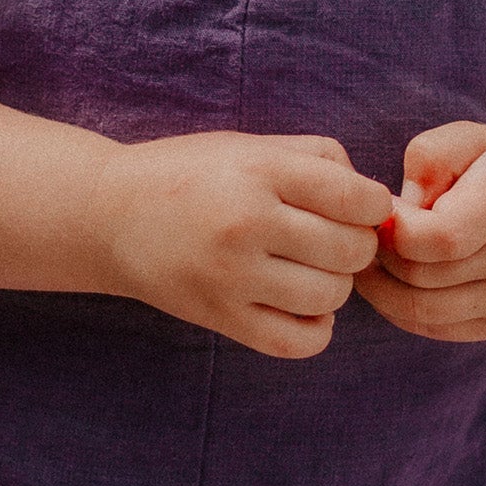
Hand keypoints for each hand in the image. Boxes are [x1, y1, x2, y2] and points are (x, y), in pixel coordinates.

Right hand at [96, 133, 390, 359]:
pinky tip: (300, 305)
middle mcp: (246, 223)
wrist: (108, 215)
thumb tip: (378, 202)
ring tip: (310, 268)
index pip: (359, 198)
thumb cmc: (191, 173)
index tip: (356, 207)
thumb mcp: (250, 145)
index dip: (373, 206)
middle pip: (352, 250)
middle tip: (331, 238)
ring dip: (334, 285)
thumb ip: (318, 158)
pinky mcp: (219, 317)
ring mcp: (231, 276)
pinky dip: (315, 328)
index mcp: (259, 171)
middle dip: (355, 245)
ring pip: (331, 296)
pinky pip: (299, 341)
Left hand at [355, 121, 485, 341]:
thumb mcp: (472, 140)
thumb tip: (402, 210)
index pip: (443, 236)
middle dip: (383, 252)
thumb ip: (431, 156)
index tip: (386, 209)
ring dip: (381, 286)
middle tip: (373, 232)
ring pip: (420, 308)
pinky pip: (430, 327)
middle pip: (422, 273)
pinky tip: (390, 281)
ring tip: (373, 257)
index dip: (397, 228)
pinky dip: (396, 308)